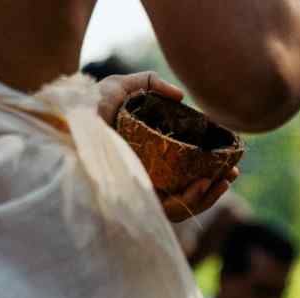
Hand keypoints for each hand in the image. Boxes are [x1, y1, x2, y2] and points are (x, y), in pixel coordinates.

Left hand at [94, 72, 236, 221]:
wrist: (67, 118)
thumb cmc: (87, 104)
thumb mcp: (121, 87)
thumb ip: (150, 83)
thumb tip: (181, 97)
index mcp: (146, 163)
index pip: (183, 177)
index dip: (209, 173)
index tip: (229, 164)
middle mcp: (142, 182)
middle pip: (187, 194)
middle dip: (215, 188)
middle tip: (233, 174)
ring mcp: (138, 196)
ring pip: (182, 206)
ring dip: (208, 197)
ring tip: (223, 179)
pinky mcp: (134, 204)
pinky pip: (168, 211)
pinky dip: (190, 201)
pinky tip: (205, 184)